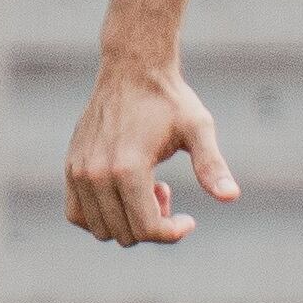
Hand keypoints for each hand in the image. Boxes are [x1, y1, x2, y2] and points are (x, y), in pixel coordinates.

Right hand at [63, 59, 239, 244]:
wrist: (132, 69)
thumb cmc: (169, 99)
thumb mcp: (198, 129)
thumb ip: (212, 165)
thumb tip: (231, 196)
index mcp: (128, 168)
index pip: (147, 229)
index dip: (172, 233)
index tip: (189, 220)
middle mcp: (97, 173)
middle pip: (126, 234)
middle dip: (153, 224)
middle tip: (166, 191)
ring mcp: (79, 171)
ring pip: (100, 229)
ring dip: (127, 221)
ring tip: (146, 189)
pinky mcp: (71, 167)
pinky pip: (76, 214)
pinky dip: (100, 217)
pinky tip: (123, 193)